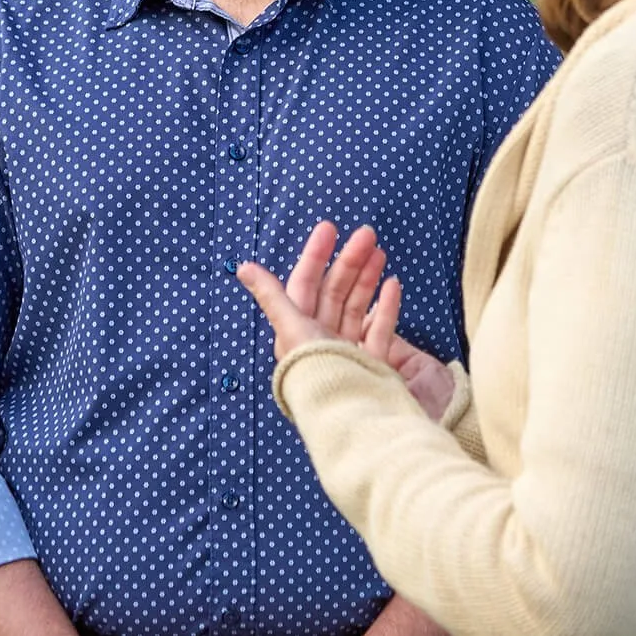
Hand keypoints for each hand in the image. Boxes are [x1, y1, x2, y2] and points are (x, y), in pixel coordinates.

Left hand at [237, 220, 392, 361]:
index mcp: (298, 327)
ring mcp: (346, 348)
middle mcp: (320, 337)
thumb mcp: (290, 327)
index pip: (306, 283)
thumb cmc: (312, 365)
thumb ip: (271, 295)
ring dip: (367, 276)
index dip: (315, 254)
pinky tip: (392, 284)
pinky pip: (379, 327)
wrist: (345, 407)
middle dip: (349, 261)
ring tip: (380, 252)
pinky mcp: (371, 361)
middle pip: (335, 290)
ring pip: (356, 304)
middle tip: (367, 234)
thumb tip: (242, 266)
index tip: (330, 228)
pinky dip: (385, 305)